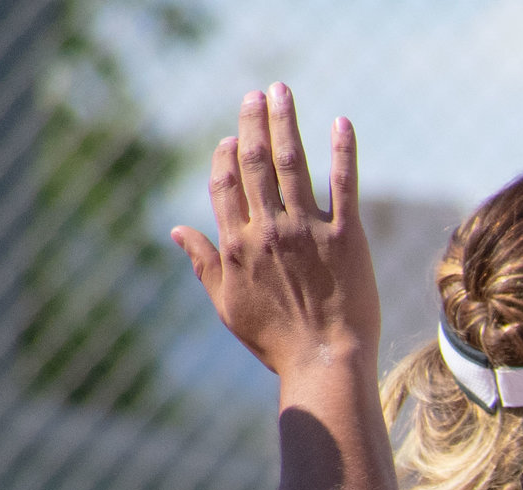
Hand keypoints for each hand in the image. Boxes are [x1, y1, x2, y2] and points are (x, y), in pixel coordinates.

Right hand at [171, 86, 379, 377]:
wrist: (325, 364)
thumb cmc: (275, 342)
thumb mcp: (227, 304)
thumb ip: (203, 262)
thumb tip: (176, 231)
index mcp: (236, 244)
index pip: (225, 185)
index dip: (226, 156)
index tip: (233, 137)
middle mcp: (268, 229)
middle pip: (255, 163)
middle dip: (254, 122)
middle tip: (258, 93)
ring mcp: (307, 230)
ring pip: (292, 163)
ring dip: (286, 122)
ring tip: (284, 92)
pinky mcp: (346, 237)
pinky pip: (345, 184)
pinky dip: (343, 151)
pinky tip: (342, 123)